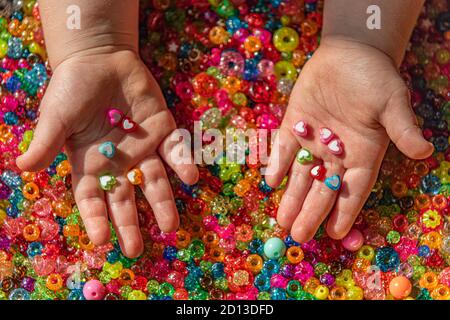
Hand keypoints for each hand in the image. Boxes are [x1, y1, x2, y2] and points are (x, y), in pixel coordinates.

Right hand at [17, 50, 198, 257]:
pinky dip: (183, 163)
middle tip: (136, 250)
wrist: (100, 59)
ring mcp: (142, 148)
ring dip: (163, 202)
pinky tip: (190, 177)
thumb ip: (46, 142)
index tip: (101, 240)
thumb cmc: (72, 88)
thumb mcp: (56, 115)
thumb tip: (22, 167)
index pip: (91, 198)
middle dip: (130, 223)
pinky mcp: (163, 130)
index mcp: (89, 164)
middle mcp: (118, 162)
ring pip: (154, 181)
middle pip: (125, 198)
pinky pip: (175, 150)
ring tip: (171, 226)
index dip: (95, 218)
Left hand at [266, 37, 432, 242]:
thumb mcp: (393, 101)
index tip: (335, 234)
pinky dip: (277, 164)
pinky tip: (270, 181)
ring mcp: (313, 140)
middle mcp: (336, 153)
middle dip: (311, 212)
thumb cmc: (376, 77)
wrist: (350, 53)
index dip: (345, 210)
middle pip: (323, 189)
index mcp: (363, 153)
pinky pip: (284, 148)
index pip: (354, 189)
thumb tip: (425, 150)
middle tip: (298, 236)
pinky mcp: (294, 124)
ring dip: (291, 197)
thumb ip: (402, 127)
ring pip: (301, 174)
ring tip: (282, 221)